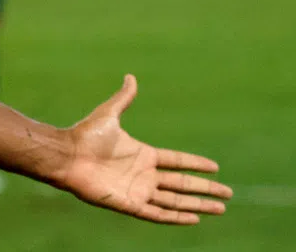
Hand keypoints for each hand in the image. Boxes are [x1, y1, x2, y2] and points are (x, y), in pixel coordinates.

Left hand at [61, 75, 232, 224]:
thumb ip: (124, 98)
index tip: (215, 167)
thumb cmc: (85, 135)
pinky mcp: (130, 204)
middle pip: (182, 184)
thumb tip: (130, 76)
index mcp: (143, 154)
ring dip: (198, 205)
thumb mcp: (110, 113)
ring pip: (175, 201)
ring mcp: (138, 190)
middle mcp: (144, 174)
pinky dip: (176, 217)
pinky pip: (158, 214)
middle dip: (205, 189)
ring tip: (220, 209)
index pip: (177, 161)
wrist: (68, 155)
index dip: (196, 164)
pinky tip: (194, 218)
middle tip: (228, 195)